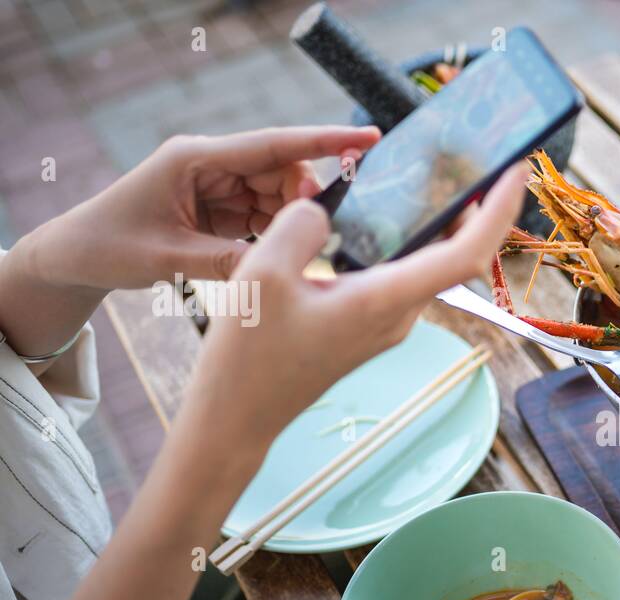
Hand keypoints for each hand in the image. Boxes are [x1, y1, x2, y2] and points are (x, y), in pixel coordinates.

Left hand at [32, 125, 380, 291]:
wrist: (79, 254)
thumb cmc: (112, 245)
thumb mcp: (168, 257)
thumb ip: (227, 261)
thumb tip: (280, 267)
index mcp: (195, 158)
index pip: (272, 145)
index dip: (323, 142)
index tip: (367, 138)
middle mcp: (212, 165)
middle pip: (282, 172)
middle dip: (306, 200)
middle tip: (323, 235)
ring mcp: (218, 187)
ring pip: (278, 197)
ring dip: (291, 223)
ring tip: (300, 252)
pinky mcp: (222, 209)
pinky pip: (265, 218)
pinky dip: (277, 236)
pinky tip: (282, 254)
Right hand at [177, 163, 527, 456]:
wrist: (238, 415)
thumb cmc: (248, 356)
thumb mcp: (261, 274)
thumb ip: (300, 226)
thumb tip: (325, 209)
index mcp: (384, 300)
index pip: (464, 254)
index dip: (497, 211)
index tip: (517, 170)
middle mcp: (398, 314)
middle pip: (455, 255)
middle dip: (475, 207)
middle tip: (473, 159)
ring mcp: (387, 323)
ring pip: (428, 264)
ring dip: (440, 223)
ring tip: (435, 176)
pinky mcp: (369, 325)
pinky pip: (401, 275)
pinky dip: (407, 241)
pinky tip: (384, 215)